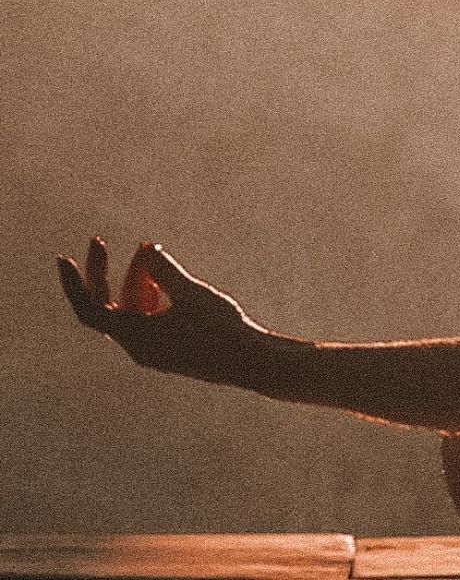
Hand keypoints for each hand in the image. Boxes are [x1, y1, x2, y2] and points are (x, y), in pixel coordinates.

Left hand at [56, 237, 266, 386]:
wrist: (252, 362)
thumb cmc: (222, 328)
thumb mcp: (192, 292)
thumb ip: (165, 270)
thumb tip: (146, 251)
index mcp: (135, 337)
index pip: (90, 310)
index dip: (73, 284)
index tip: (63, 259)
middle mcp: (138, 346)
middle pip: (109, 305)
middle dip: (105, 273)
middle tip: (99, 241)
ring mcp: (153, 348)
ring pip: (131, 310)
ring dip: (134, 279)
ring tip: (147, 250)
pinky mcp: (169, 348)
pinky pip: (147, 319)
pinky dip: (149, 295)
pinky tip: (162, 277)